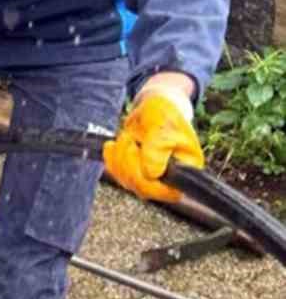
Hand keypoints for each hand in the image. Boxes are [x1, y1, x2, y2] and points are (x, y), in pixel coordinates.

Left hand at [103, 86, 203, 202]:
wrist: (153, 107)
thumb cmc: (164, 114)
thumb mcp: (162, 125)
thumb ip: (158, 148)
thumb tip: (151, 174)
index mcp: (187, 169)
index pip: (167, 191)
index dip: (147, 177)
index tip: (137, 150)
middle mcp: (171, 178)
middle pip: (143, 188)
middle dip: (129, 162)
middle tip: (129, 140)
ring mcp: (152, 177)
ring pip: (128, 182)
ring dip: (120, 158)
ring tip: (126, 138)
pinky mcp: (137, 172)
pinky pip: (119, 176)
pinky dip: (112, 160)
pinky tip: (112, 146)